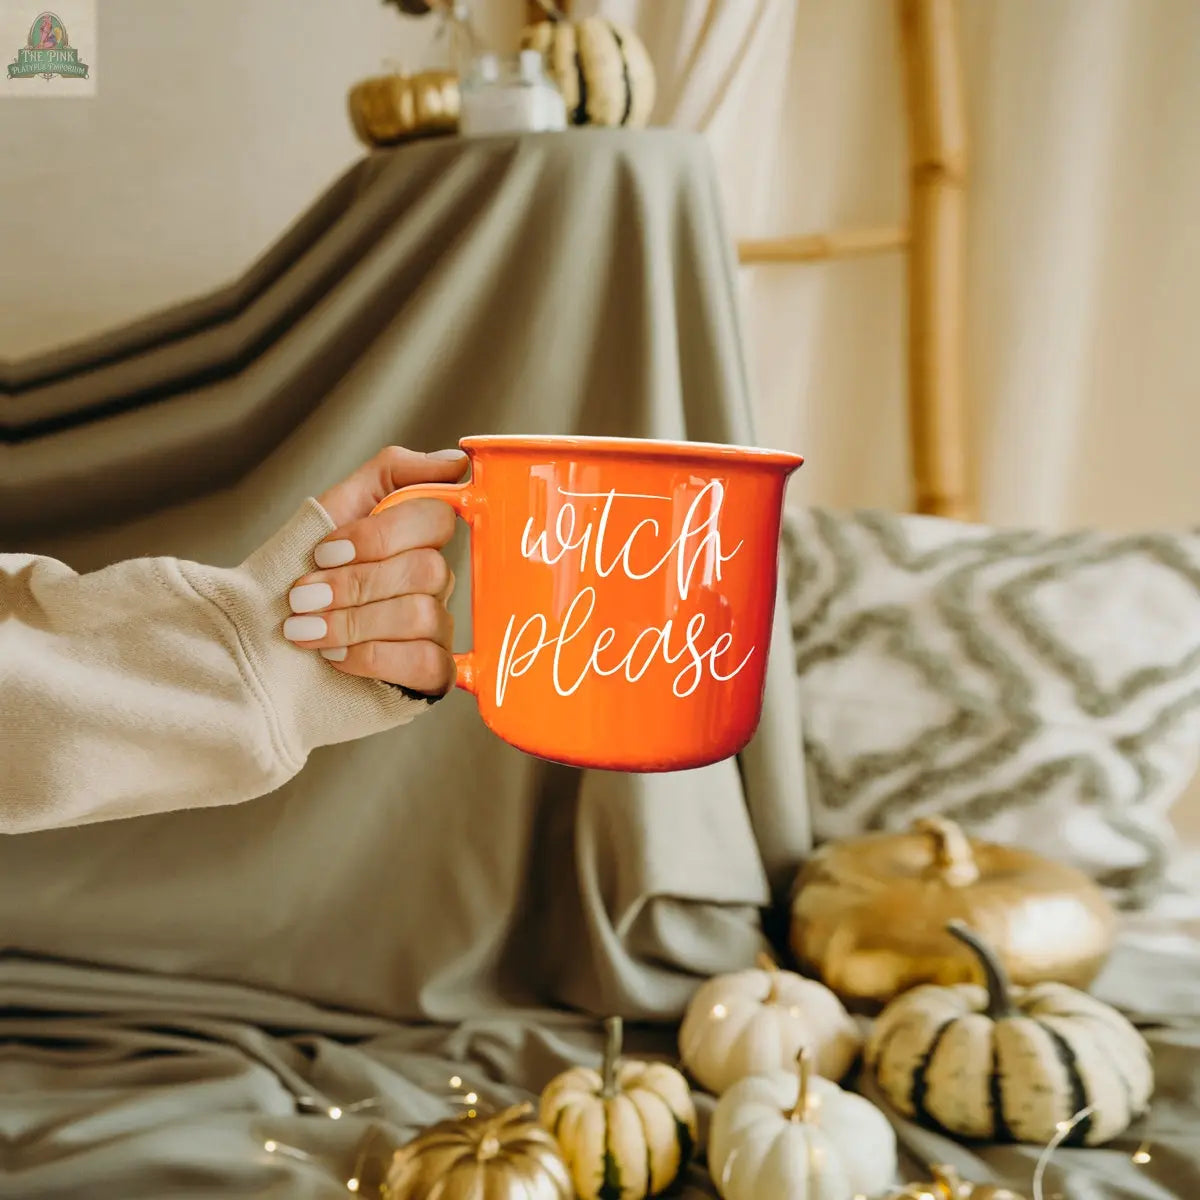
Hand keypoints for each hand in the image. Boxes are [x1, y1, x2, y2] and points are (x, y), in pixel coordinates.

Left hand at [282, 445, 467, 696]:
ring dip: (352, 622)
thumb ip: (393, 474)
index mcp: (418, 539)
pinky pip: (426, 662)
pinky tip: (334, 658)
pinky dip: (371, 659)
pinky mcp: (432, 675)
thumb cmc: (301, 574)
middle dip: (353, 584)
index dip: (377, 536)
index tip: (323, 551)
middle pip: (426, 570)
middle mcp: (435, 582)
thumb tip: (455, 460)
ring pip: (421, 615)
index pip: (436, 519)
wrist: (262, 645)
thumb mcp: (333, 512)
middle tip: (302, 596)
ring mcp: (438, 628)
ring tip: (305, 629)